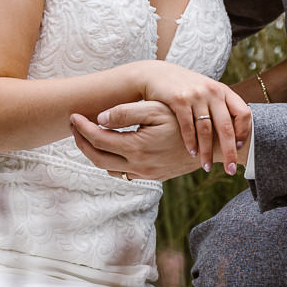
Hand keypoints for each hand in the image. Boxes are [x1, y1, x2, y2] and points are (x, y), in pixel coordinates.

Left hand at [69, 100, 249, 181]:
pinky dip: (111, 161)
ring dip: (94, 153)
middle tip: (73, 126)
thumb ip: (127, 113)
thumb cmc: (187, 121)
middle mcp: (139, 165)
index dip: (82, 128)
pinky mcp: (154, 177)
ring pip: (109, 168)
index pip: (98, 139)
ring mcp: (146, 174)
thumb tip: (100, 119)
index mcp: (136, 147)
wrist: (214, 144)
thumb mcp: (157, 109)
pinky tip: (110, 147)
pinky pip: (124, 172)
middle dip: (81, 142)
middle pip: (97, 158)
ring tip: (87, 136)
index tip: (73, 115)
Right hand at [132, 62, 252, 171]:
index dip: (244, 131)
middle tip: (230, 169)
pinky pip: (188, 126)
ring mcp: (196, 95)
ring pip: (206, 130)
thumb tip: (235, 134)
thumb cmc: (184, 88)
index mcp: (223, 91)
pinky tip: (192, 153)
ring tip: (206, 166)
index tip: (239, 147)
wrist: (156, 75)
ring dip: (206, 151)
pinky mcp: (179, 99)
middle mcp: (212, 91)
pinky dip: (191, 142)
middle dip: (229, 151)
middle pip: (226, 127)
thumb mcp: (206, 91)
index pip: (243, 113)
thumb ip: (219, 107)